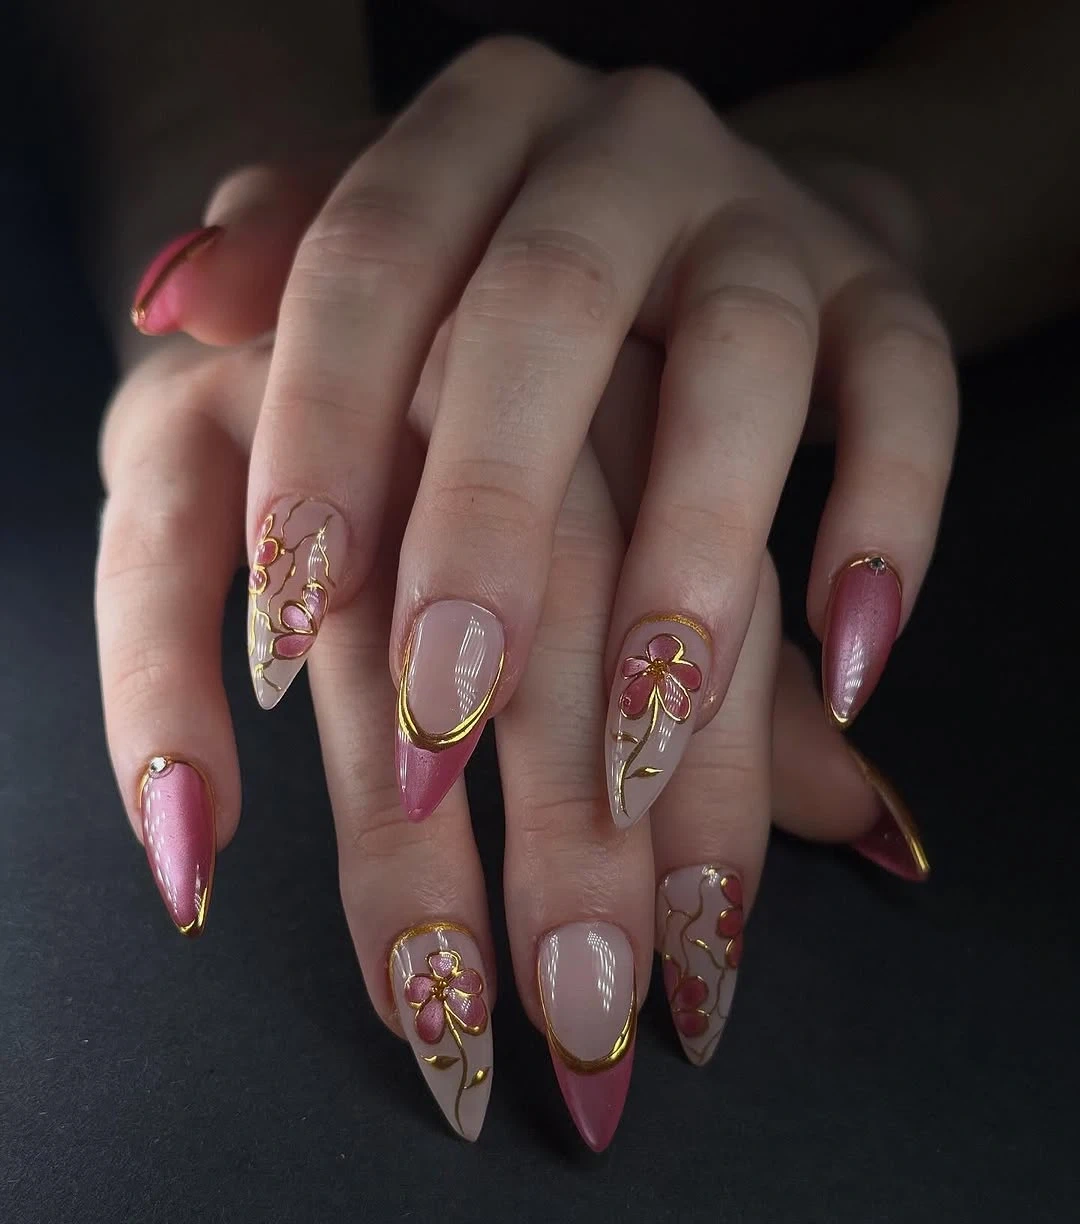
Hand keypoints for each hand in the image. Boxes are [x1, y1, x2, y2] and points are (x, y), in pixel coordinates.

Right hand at [98, 330, 922, 1147]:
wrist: (351, 236)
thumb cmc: (529, 401)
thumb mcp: (656, 504)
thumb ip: (739, 661)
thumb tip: (876, 826)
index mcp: (644, 377)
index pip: (708, 610)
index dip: (719, 797)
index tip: (706, 970)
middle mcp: (486, 365)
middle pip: (554, 624)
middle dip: (573, 839)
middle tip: (584, 1022)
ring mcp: (312, 386)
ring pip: (365, 634)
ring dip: (399, 837)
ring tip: (431, 1002)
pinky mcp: (169, 407)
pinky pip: (154, 568)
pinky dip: (166, 703)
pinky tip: (202, 850)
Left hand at [127, 37, 957, 831]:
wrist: (693, 211)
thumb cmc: (495, 278)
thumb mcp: (379, 270)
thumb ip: (281, 283)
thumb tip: (174, 298)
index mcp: (461, 141)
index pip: (367, 266)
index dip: (322, 443)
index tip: (286, 629)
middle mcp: (612, 154)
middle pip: (544, 314)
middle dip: (489, 525)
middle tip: (443, 715)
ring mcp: (759, 218)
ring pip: (739, 364)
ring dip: (691, 562)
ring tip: (646, 737)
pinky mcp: (880, 291)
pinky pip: (911, 392)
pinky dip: (886, 526)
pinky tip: (846, 668)